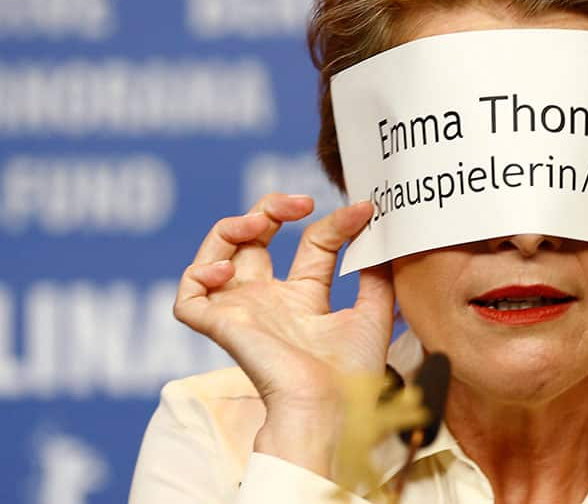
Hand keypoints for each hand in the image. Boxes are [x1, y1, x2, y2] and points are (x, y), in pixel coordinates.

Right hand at [173, 194, 391, 475]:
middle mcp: (270, 301)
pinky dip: (199, 272)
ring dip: (231, 227)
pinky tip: (228, 269)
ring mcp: (243, 311)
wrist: (331, 407)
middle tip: (300, 202)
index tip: (363, 210)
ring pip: (216, 255)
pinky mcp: (220, 326)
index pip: (313, 243)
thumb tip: (377, 231)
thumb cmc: (353, 374)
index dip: (335, 223)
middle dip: (270, 208)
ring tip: (258, 221)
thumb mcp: (373, 312)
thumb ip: (375, 274)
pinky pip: (188, 297)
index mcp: (305, 298)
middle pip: (255, 239)